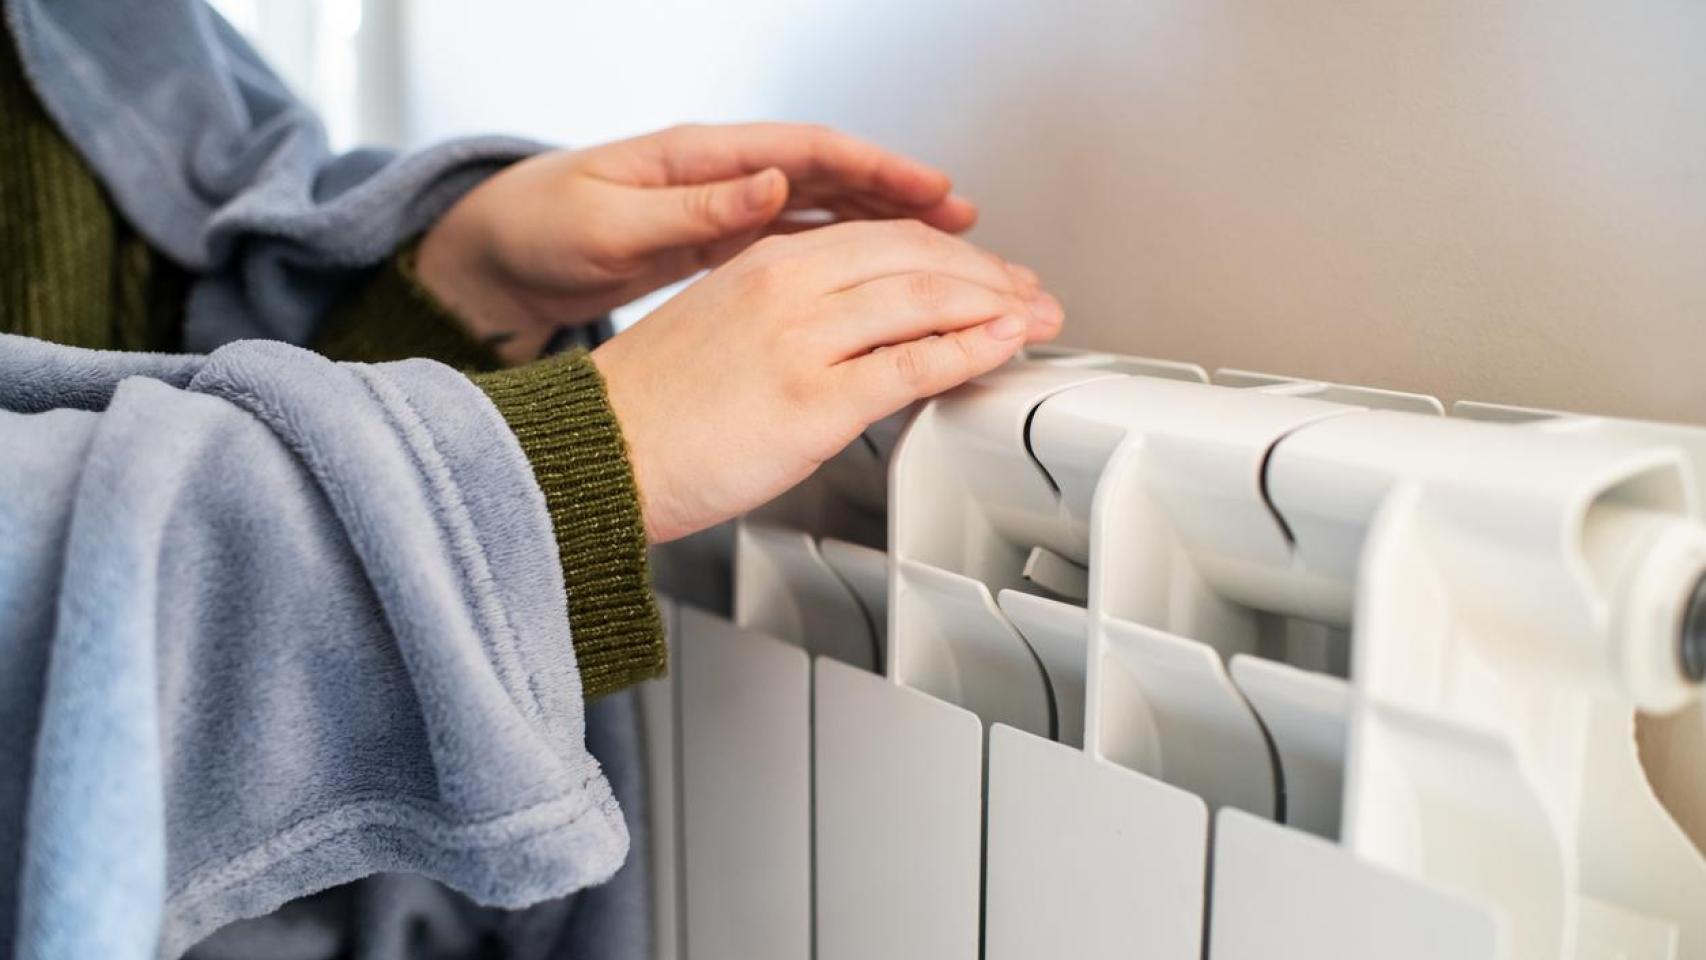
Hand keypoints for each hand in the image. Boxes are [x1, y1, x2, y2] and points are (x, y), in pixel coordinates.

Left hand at [417, 123, 978, 364]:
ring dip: (887, 234)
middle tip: (969, 227)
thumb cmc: (538, 232)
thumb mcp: (611, 221)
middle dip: (904, 200)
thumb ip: (693, 204)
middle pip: (834, 180)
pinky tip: (881, 290)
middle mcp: (722, 178)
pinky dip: (846, 263)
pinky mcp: (720, 252)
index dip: (878, 168)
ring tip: (947, 259)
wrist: (496, 267)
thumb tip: (767, 179)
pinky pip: (801, 249)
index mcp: (700, 158)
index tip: (932, 189)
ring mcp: (724, 212)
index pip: (810, 152)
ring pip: (825, 216)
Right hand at [589, 219, 1063, 542]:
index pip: (880, 237)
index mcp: (764, 263)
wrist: (594, 457)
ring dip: (996, 306)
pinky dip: (971, 349)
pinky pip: (913, 363)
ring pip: (925, 299)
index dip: (948, 252)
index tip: (986, 272)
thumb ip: (786, 316)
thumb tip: (856, 333)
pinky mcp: (813, 402)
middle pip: (915, 257)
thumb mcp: (719, 328)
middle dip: (988, 274)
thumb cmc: (648, 412)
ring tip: (1036, 318)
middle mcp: (788, 287)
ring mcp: (803, 341)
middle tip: (1031, 293)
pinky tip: (1003, 346)